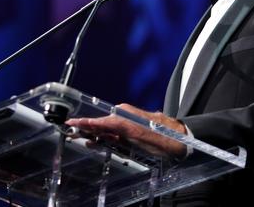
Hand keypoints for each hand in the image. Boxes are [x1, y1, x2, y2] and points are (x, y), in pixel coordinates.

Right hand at [65, 104, 187, 158]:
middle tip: (70, 130)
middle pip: (102, 122)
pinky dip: (106, 134)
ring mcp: (130, 121)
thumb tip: (103, 123)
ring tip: (80, 134)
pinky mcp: (133, 128)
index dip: (85, 122)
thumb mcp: (143, 136)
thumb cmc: (166, 139)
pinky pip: (115, 130)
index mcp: (127, 117)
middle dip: (87, 127)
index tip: (71, 122)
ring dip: (95, 131)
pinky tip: (99, 139)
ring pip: (108, 127)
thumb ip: (122, 129)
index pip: (101, 120)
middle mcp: (127, 115)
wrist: (183, 138)